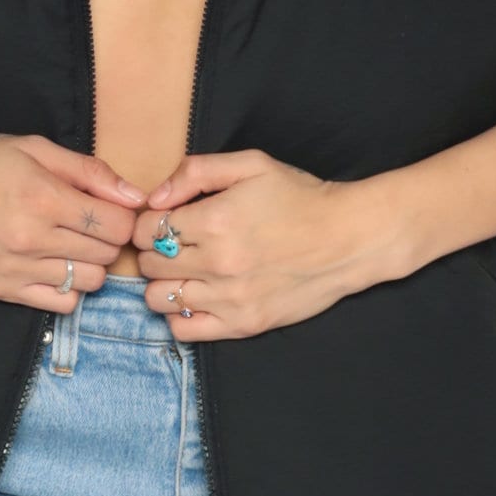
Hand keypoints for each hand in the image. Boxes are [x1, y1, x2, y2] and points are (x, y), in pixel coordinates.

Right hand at [0, 131, 148, 309]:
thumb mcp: (33, 148)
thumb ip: (88, 172)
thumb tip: (135, 197)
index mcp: (42, 197)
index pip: (116, 225)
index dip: (123, 216)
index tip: (112, 208)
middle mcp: (31, 239)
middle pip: (106, 255)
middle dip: (108, 237)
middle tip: (90, 221)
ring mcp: (15, 269)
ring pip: (88, 282)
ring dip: (90, 263)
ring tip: (71, 242)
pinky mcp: (0, 290)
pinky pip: (59, 304)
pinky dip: (67, 287)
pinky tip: (54, 263)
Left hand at [130, 149, 412, 340]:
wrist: (349, 239)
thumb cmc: (299, 197)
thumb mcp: (250, 165)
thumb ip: (196, 172)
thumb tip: (155, 198)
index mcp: (214, 220)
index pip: (146, 228)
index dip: (148, 221)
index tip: (164, 219)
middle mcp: (217, 263)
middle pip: (148, 264)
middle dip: (153, 250)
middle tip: (175, 243)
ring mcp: (230, 299)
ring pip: (158, 299)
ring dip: (163, 283)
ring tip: (183, 270)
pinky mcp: (244, 325)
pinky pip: (185, 330)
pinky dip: (179, 315)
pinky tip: (196, 295)